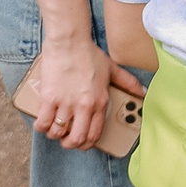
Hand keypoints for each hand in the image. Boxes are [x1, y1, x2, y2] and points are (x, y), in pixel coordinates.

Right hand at [28, 35, 139, 150]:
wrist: (70, 42)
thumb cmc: (89, 54)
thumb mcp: (113, 69)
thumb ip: (128, 82)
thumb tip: (143, 92)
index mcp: (101, 102)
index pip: (95, 134)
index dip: (86, 144)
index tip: (81, 142)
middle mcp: (85, 106)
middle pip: (76, 138)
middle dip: (70, 144)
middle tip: (66, 140)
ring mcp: (66, 103)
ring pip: (58, 133)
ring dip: (55, 135)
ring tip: (53, 129)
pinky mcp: (49, 98)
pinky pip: (43, 122)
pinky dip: (42, 127)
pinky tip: (43, 123)